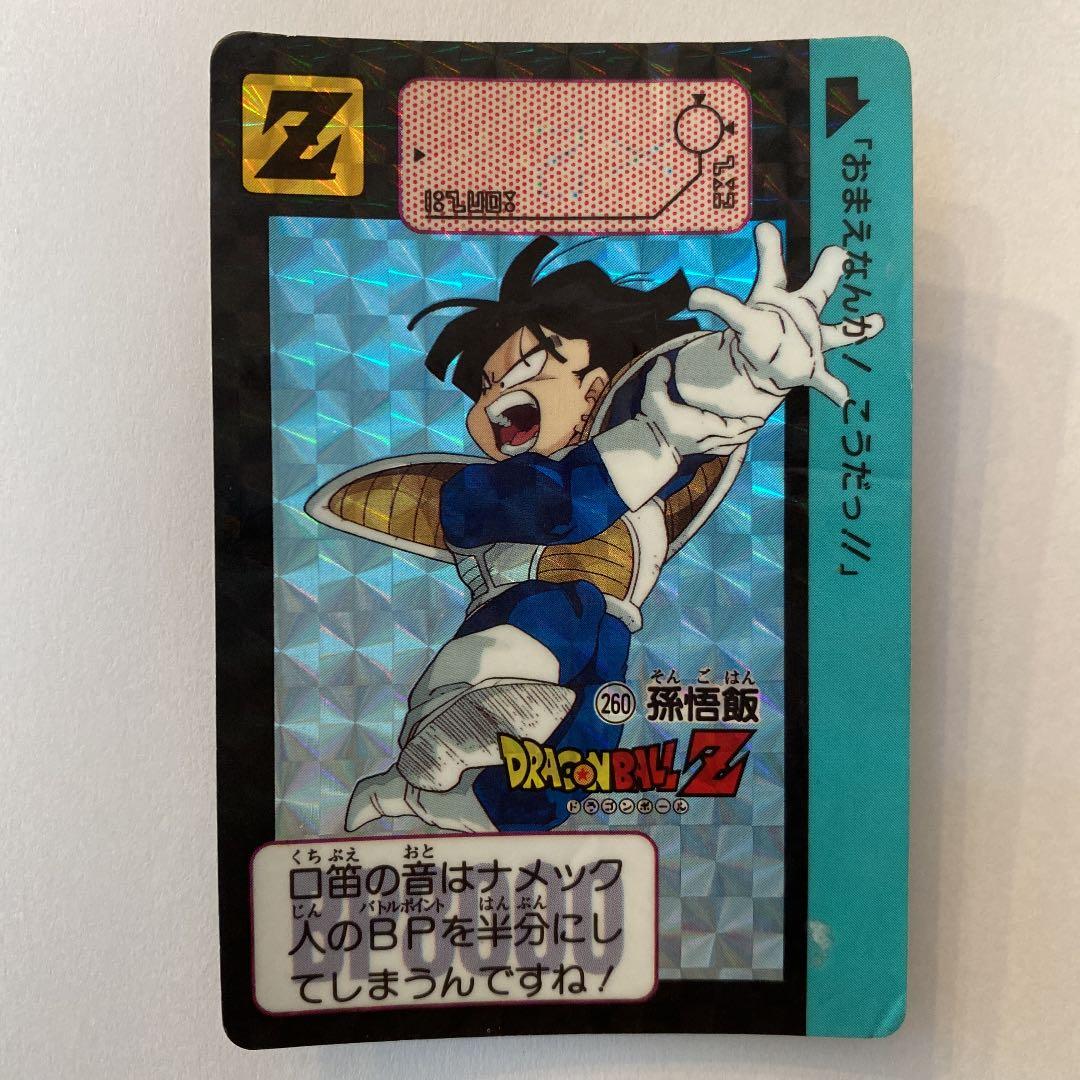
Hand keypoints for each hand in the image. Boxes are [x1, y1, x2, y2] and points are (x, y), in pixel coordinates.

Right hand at [639, 355, 763, 460]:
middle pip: (737, 437)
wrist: (647, 449)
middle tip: (762, 417)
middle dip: (751, 428)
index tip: (760, 416)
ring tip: (754, 426)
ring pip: (732, 445)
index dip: (747, 423)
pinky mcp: (700, 451)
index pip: (731, 428)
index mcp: (701, 425)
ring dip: (744, 437)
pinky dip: (733, 445)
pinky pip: (722, 450)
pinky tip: (738, 440)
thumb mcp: (652, 397)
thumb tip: (663, 359)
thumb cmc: (653, 422)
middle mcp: (706, 438)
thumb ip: (658, 377)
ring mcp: (704, 447)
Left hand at [688, 222, 884, 406]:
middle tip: (838, 252)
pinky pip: (826, 381)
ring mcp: (811, 341)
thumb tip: (692, 297)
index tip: (762, 230)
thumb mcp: (737, 317)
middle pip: (817, 290)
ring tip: (877, 322)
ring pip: (837, 333)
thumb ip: (718, 305)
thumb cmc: (760, 331)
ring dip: (855, 329)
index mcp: (780, 299)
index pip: (773, 270)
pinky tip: (843, 399)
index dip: (768, 250)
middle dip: (827, 272)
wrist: (769, 360)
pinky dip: (834, 390)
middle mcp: (801, 315)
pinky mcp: (812, 369)